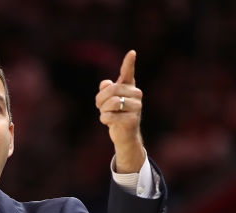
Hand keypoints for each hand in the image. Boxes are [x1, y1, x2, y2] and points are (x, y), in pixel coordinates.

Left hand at [95, 50, 145, 172]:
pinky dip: (104, 119)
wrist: (124, 136)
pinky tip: (108, 122)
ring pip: (111, 102)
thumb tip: (105, 84)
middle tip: (99, 106)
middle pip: (111, 90)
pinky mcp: (132, 120)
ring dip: (102, 109)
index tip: (132, 52)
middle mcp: (136, 95)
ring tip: (105, 114)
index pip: (128, 73)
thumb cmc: (115, 116)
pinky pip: (110, 115)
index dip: (129, 63)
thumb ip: (106, 90)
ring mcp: (137, 107)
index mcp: (130, 88)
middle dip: (100, 99)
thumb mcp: (108, 102)